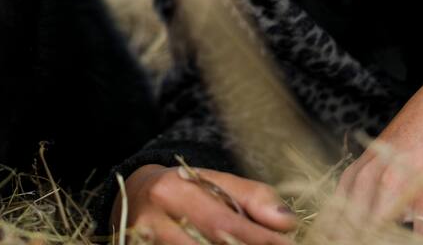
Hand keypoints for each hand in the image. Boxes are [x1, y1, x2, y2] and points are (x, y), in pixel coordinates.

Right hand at [112, 163, 297, 244]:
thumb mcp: (217, 183)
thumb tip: (287, 222)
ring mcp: (145, 241)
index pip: (223, 220)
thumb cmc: (187, 191)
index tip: (287, 244)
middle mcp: (154, 218)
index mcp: (175, 189)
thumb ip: (253, 198)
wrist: (135, 195)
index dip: (259, 238)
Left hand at [334, 73, 422, 236]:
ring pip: (377, 229)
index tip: (329, 241)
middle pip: (352, 226)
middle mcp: (372, 178)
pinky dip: (420, 241)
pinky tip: (419, 243)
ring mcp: (400, 184)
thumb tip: (365, 221)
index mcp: (360, 172)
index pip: (335, 215)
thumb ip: (371, 187)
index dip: (333, 233)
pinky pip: (422, 231)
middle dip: (351, 239)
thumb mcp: (385, 156)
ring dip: (378, 240)